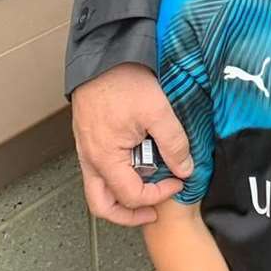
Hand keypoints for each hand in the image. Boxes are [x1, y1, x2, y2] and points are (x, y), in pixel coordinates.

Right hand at [72, 62, 193, 225]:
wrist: (102, 55)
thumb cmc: (125, 81)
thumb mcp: (158, 111)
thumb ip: (174, 143)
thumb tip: (185, 169)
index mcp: (105, 158)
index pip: (131, 196)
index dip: (157, 195)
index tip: (177, 181)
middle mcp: (90, 159)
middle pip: (104, 206)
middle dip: (130, 214)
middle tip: (153, 211)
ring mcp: (85, 150)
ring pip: (98, 190)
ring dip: (121, 197)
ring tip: (146, 191)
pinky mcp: (87, 138)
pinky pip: (97, 171)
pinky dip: (116, 178)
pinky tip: (135, 164)